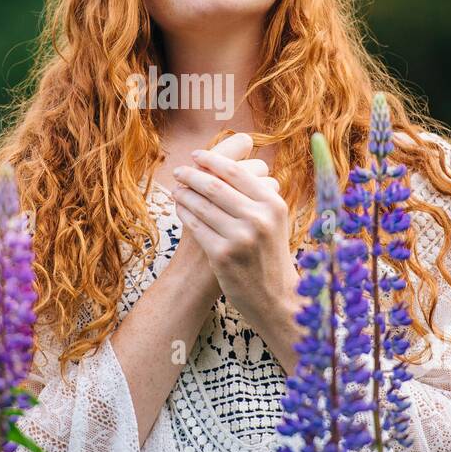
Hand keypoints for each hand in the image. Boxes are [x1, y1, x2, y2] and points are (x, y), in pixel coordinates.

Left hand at [167, 131, 262, 294]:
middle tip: (179, 171)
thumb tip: (224, 162)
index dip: (212, 159)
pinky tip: (180, 209)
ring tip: (176, 189)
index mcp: (273, 204)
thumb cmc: (269, 253)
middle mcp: (259, 218)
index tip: (196, 155)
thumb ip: (255, 193)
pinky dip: (184, 214)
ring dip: (184, 193)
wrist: (274, 296)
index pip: (236, 171)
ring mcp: (240, 237)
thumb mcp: (273, 219)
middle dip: (192, 174)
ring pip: (201, 205)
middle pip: (215, 185)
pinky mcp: (222, 255)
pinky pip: (195, 226)